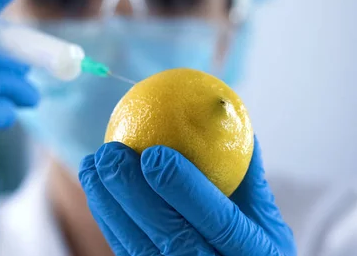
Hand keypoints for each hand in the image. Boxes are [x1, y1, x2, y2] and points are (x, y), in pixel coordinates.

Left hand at [79, 137, 295, 255]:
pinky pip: (126, 253)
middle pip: (172, 238)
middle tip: (110, 152)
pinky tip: (95, 188)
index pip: (221, 222)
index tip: (154, 152)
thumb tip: (227, 114)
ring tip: (91, 165)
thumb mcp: (265, 219)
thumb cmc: (253, 245)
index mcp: (256, 253)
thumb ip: (247, 174)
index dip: (186, 188)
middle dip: (133, 193)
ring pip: (139, 249)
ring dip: (109, 204)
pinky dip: (108, 221)